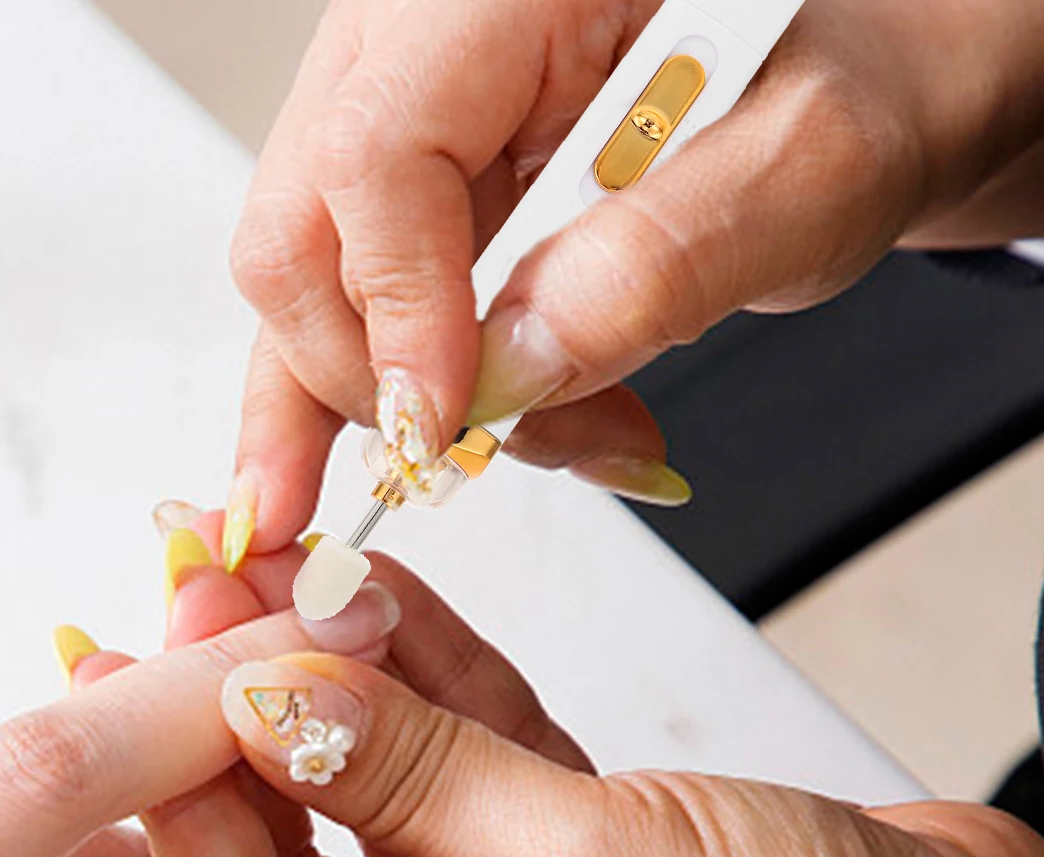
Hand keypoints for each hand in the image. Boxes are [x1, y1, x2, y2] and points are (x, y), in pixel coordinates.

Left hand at [119, 546, 1043, 856]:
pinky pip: (482, 776)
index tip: (159, 651)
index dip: (195, 786)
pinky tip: (382, 598)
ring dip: (346, 686)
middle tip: (201, 588)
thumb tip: (261, 695)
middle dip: (255, 720)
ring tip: (278, 564)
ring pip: (392, 803)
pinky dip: (443, 690)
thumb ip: (412, 777)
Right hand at [224, 0, 1043, 554]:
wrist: (900, 59)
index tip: (447, 425)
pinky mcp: (433, 174)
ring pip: (320, 278)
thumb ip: (661, 263)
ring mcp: (420, 100)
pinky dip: (416, 389)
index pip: (377, 153)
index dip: (395, 311)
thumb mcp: (815, 160)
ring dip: (402, 401)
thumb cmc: (881, 59)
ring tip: (515, 450)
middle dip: (363, 376)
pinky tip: (468, 435)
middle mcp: (435, 27)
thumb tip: (511, 370)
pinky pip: (372, 298)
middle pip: (305, 225)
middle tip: (443, 465)